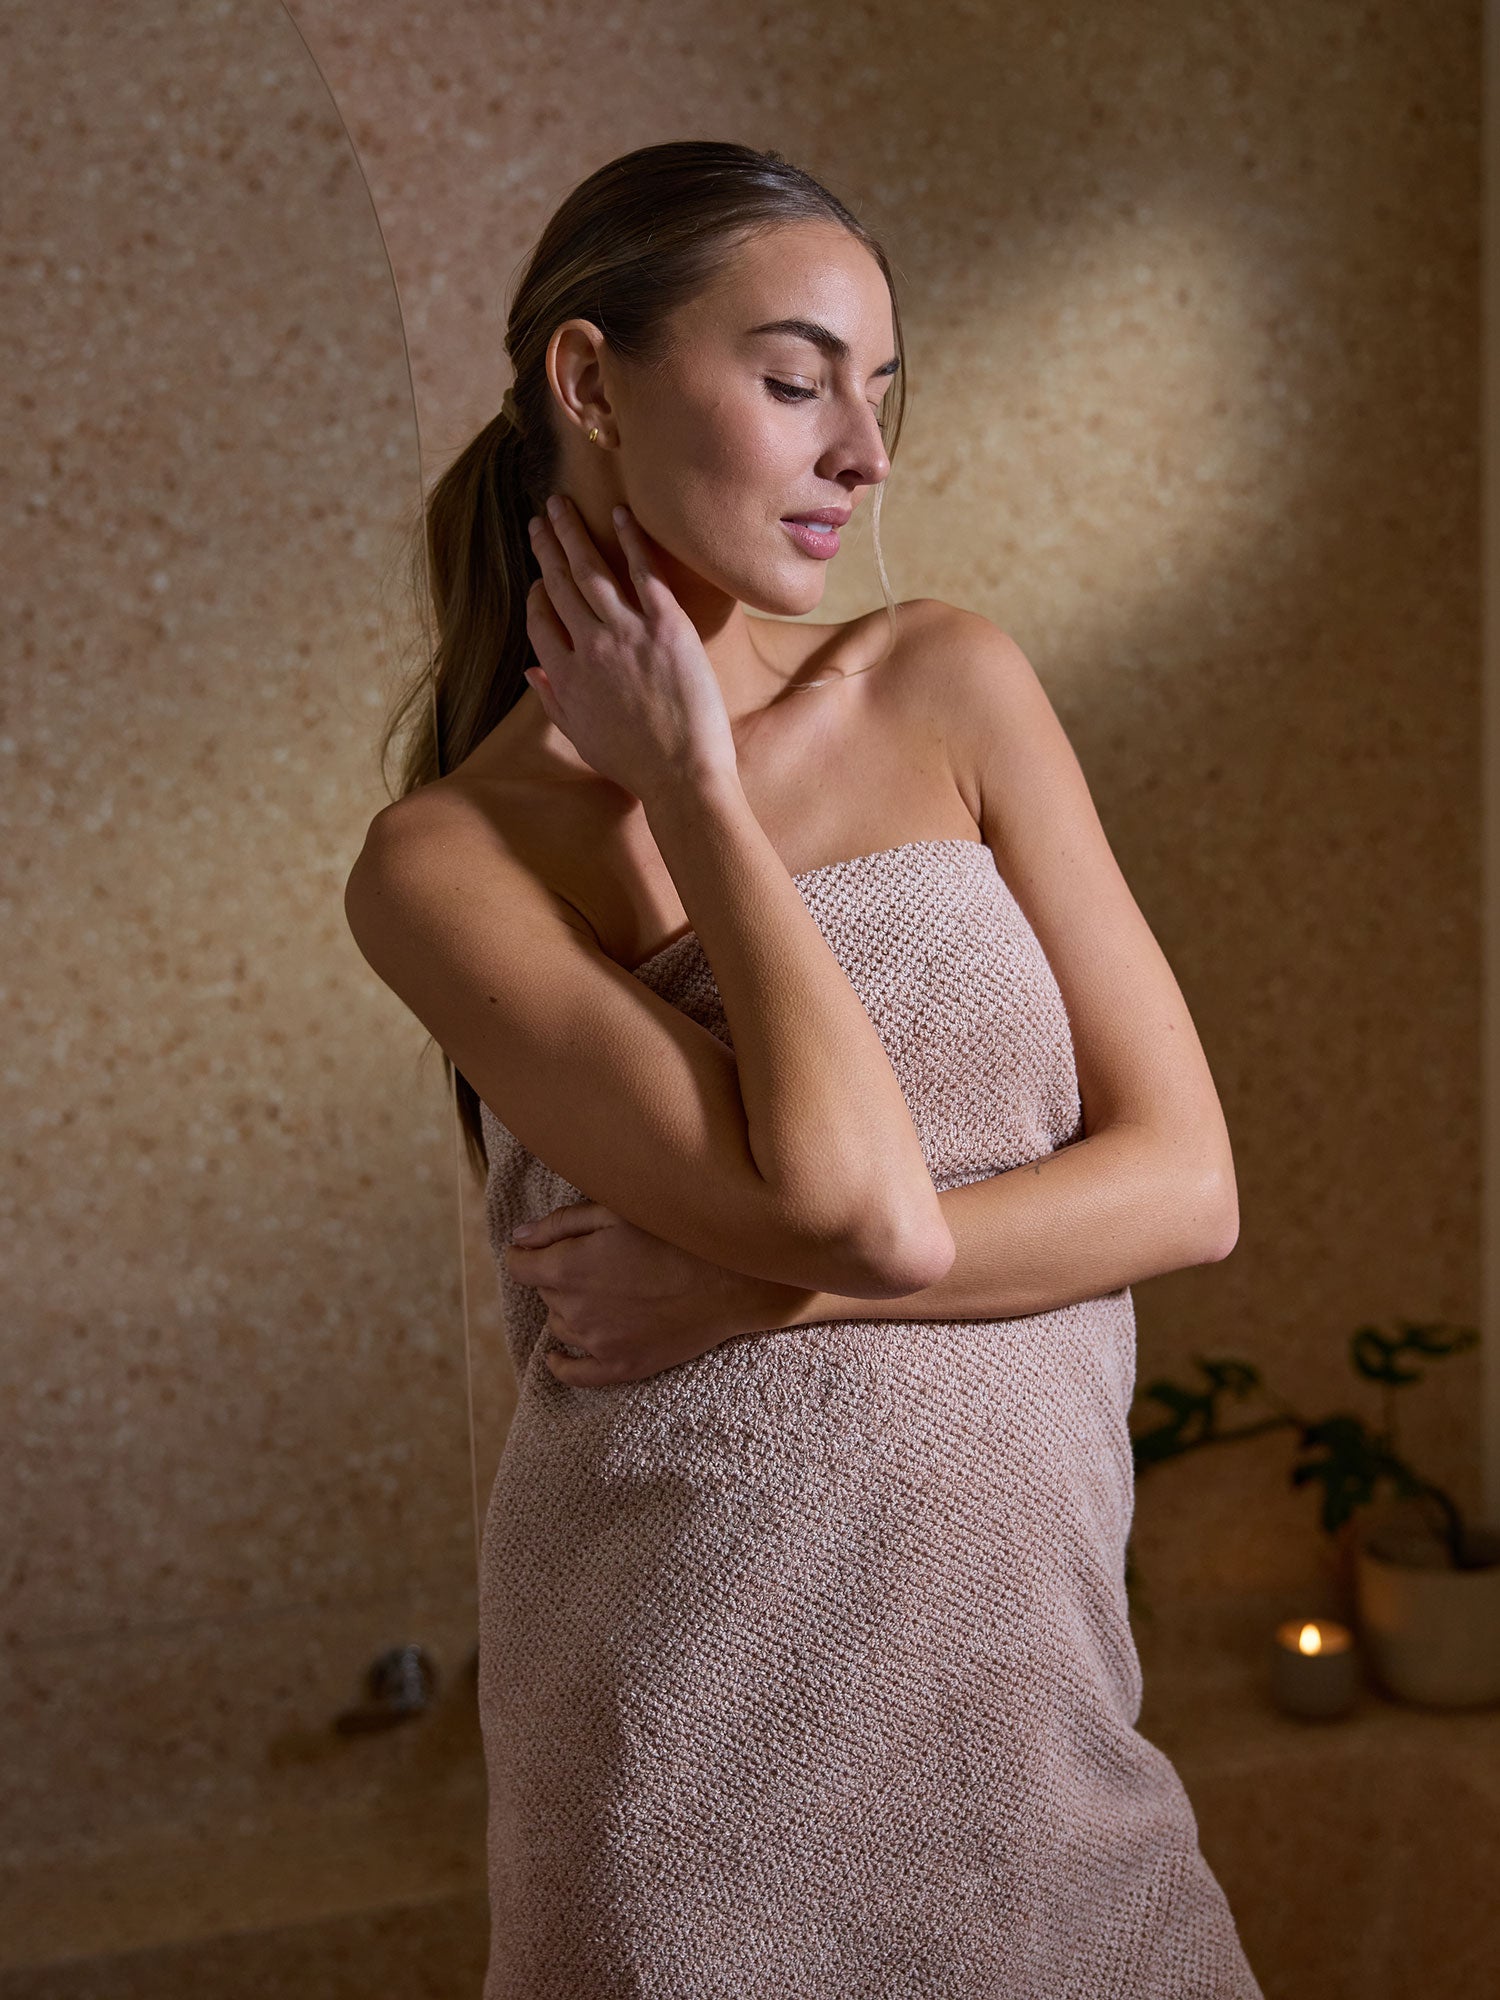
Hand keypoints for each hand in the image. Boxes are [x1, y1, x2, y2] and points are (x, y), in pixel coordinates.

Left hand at [502, 1199, 795, 1387]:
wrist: (730, 1282)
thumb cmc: (675, 1237)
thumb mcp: (615, 1212)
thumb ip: (559, 1223)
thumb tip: (518, 1237)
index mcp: (567, 1268)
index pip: (518, 1264)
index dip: (523, 1251)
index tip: (532, 1246)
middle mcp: (574, 1310)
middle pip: (543, 1292)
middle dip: (556, 1274)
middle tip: (593, 1257)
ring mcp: (596, 1344)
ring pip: (559, 1325)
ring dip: (567, 1307)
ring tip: (601, 1290)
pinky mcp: (620, 1367)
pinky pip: (574, 1374)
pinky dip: (561, 1363)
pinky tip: (557, 1355)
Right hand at [524, 497, 737, 800]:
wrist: (682, 776)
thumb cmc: (635, 764)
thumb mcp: (581, 738)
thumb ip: (551, 701)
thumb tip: (529, 672)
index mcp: (566, 676)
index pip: (540, 622)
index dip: (537, 595)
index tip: (539, 578)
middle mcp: (589, 648)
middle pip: (560, 585)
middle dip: (547, 547)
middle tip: (541, 517)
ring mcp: (627, 634)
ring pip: (591, 571)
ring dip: (573, 533)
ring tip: (561, 505)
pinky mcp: (666, 627)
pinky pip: (644, 573)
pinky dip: (630, 540)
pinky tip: (619, 513)